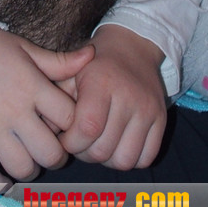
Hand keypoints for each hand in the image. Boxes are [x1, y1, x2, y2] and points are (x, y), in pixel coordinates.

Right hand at [0, 29, 93, 186]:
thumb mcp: (26, 48)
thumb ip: (59, 60)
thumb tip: (91, 55)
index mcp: (32, 86)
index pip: (69, 119)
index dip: (74, 126)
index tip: (66, 126)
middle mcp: (14, 110)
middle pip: (50, 153)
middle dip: (55, 156)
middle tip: (49, 150)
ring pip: (21, 167)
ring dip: (28, 169)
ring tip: (26, 159)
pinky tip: (2, 175)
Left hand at [59, 25, 166, 169]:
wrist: (132, 46)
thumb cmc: (96, 63)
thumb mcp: (72, 70)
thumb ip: (57, 98)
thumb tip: (46, 130)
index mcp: (101, 82)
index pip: (87, 128)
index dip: (71, 142)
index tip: (65, 138)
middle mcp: (128, 96)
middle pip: (103, 150)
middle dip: (85, 153)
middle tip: (80, 143)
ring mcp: (147, 109)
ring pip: (125, 160)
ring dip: (107, 160)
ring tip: (99, 145)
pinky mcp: (161, 119)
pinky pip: (146, 158)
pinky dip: (130, 159)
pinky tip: (118, 145)